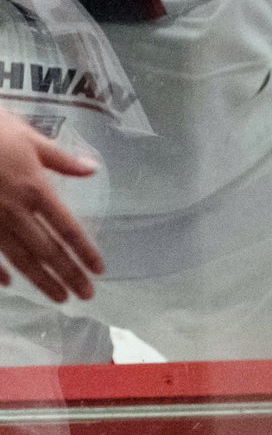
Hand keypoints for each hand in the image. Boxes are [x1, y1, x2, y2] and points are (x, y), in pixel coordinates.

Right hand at [0, 111, 104, 303]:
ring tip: (59, 297)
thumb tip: (92, 169)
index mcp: (35, 188)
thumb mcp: (28, 137)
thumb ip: (60, 159)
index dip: (84, 250)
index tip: (99, 269)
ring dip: (41, 280)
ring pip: (19, 258)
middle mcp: (14, 211)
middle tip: (87, 295)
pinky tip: (8, 285)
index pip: (67, 228)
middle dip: (69, 274)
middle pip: (47, 250)